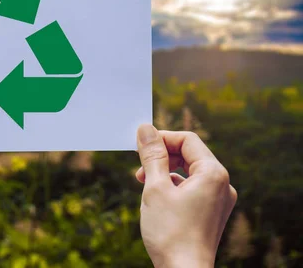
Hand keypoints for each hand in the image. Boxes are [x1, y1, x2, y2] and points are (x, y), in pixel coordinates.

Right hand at [135, 124, 236, 267]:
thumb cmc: (170, 232)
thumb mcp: (155, 187)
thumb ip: (151, 155)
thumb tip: (145, 129)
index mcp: (213, 173)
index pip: (187, 140)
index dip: (161, 138)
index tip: (139, 146)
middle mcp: (222, 184)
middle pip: (190, 154)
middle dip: (162, 156)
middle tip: (139, 166)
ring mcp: (219, 200)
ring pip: (189, 172)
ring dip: (164, 171)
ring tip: (143, 183)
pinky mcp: (212, 213)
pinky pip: (192, 188)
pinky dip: (173, 186)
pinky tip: (157, 198)